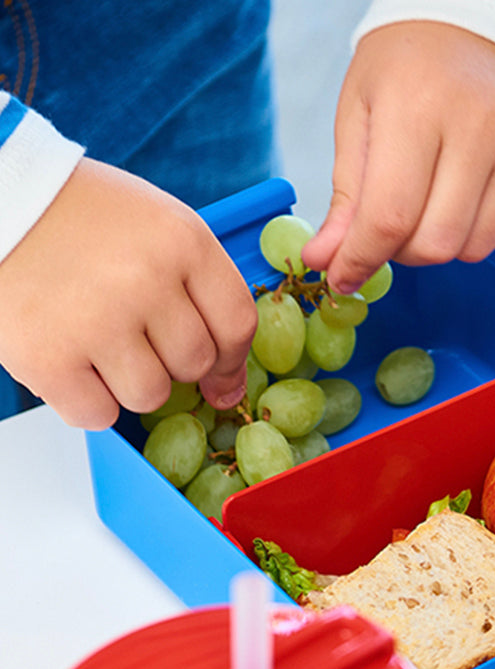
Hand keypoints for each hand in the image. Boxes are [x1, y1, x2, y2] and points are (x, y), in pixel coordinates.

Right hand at [0, 158, 257, 428]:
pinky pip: (97, 415)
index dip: (230, 359)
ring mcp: (97, 320)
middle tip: (126, 328)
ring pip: (149, 396)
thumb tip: (228, 388)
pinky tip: (67, 357)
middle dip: (166, 359)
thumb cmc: (75, 218)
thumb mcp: (155, 226)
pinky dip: (84, 399)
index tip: (218, 374)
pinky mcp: (49, 358)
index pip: (237, 325)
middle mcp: (145, 279)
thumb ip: (202, 293)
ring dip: (125, 382)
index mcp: (181, 240)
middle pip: (193, 365)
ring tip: (93, 337)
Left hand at [302, 21, 494, 293]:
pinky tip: (466, 194)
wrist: (482, 16)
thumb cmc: (410, 63)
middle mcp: (479, 126)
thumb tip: (326, 261)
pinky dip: (478, 231)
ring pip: (473, 248)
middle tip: (391, 228)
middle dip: (403, 252)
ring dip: (442, 243)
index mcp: (418, 106)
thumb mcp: (362, 113)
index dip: (361, 259)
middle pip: (435, 244)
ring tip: (431, 203)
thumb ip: (347, 195)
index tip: (343, 277)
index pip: (389, 216)